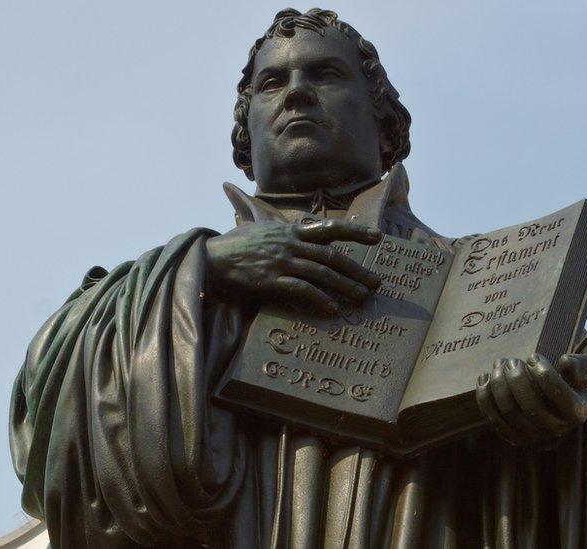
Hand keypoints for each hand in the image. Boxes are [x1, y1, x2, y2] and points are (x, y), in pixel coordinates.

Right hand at [204, 219, 381, 314]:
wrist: (209, 258)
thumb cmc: (232, 244)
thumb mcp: (256, 226)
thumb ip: (274, 224)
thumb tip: (289, 221)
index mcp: (289, 230)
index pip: (328, 229)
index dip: (355, 232)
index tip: (377, 238)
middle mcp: (289, 244)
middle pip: (332, 256)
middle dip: (357, 270)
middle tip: (376, 283)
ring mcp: (281, 262)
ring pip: (322, 273)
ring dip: (345, 286)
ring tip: (362, 298)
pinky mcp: (271, 280)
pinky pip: (302, 290)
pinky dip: (320, 300)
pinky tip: (333, 310)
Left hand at [476, 353, 586, 446]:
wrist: (559, 403)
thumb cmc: (572, 380)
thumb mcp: (585, 369)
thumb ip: (581, 364)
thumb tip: (564, 362)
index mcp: (577, 412)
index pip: (560, 396)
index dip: (543, 373)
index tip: (533, 356)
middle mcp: (556, 429)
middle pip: (531, 407)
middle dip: (517, 378)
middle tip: (511, 361)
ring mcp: (534, 436)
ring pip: (510, 412)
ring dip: (499, 384)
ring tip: (499, 364)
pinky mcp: (513, 437)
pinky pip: (493, 419)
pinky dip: (485, 397)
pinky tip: (484, 377)